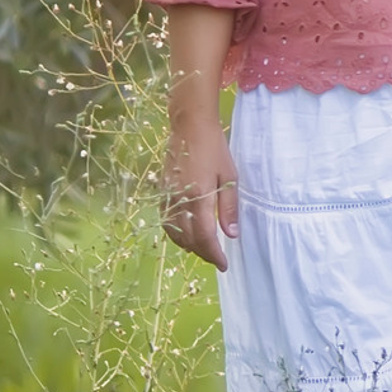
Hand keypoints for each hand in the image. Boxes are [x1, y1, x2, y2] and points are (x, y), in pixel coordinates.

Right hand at [162, 115, 239, 269]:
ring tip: (204, 250)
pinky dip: (176, 233)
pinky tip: (187, 233)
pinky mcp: (161, 191)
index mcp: (198, 197)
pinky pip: (166, 221)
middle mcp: (179, 200)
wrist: (189, 127)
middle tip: (217, 258)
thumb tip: (231, 235)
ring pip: (174, 232)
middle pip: (188, 238)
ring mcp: (167, 196)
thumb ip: (228, 208)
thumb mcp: (229, 177)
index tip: (224, 264)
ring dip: (189, 245)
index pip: (205, 236)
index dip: (214, 254)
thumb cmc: (214, 149)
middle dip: (203, 252)